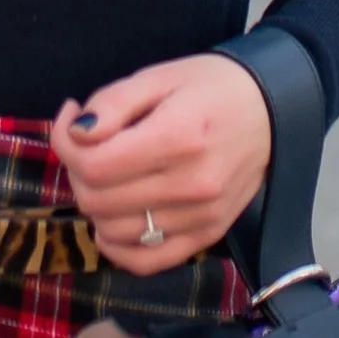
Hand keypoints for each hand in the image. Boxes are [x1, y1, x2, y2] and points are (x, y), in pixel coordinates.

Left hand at [50, 54, 272, 276]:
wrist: (272, 110)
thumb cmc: (212, 87)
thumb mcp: (159, 76)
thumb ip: (113, 102)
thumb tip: (77, 133)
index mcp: (178, 137)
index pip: (95, 165)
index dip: (66, 144)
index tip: (72, 120)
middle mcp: (191, 185)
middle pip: (98, 200)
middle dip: (77, 171)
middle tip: (88, 144)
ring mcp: (201, 217)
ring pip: (113, 232)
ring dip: (95, 204)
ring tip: (107, 173)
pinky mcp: (207, 236)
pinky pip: (146, 261)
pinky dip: (117, 245)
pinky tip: (115, 216)